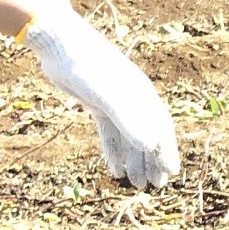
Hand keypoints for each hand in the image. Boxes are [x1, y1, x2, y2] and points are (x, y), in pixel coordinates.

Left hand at [22, 0, 179, 190]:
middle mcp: (131, 98)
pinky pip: (109, 131)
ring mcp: (113, 100)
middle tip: (155, 186)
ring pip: (128, 136)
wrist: (57, 43)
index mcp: (141, 94)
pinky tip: (113, 167)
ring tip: (134, 183)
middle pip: (147, 134)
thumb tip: (150, 146)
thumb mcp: (107, 95)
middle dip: (152, 161)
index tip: (171, 173)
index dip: (167, 150)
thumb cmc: (86, 65)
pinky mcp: (95, 102)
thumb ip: (129, 120)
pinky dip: (112, 150)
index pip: (160, 127)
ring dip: (133, 160)